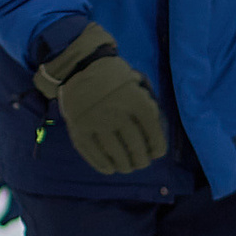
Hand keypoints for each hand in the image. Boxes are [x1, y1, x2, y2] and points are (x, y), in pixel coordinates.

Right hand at [34, 21, 166, 175]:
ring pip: (116, 153)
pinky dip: (102, 165)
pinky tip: (109, 168)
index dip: (157, 146)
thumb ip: (147, 103)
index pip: (152, 131)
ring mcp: (96, 123)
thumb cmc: (112, 76)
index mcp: (134, 100)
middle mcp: (116, 113)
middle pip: (135, 146)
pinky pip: (93, 154)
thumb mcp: (136, 82)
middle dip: (141, 160)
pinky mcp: (79, 130)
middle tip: (141, 163)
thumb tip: (155, 131)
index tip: (157, 153)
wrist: (78, 67)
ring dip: (124, 165)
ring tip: (126, 167)